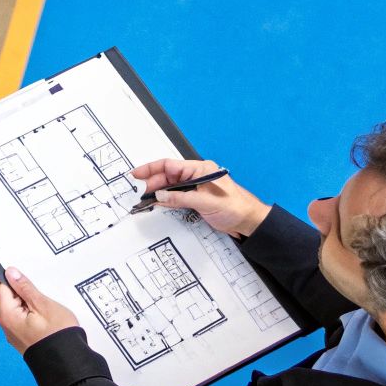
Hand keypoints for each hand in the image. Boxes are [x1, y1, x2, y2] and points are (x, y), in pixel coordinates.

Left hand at [0, 268, 79, 353]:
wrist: (67, 362)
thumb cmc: (58, 335)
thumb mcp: (42, 304)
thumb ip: (25, 287)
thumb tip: (10, 273)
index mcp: (7, 315)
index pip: (1, 286)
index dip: (10, 276)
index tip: (16, 267)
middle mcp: (6, 325)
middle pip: (6, 297)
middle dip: (18, 288)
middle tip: (34, 285)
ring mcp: (14, 333)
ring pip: (15, 308)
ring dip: (25, 300)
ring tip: (42, 300)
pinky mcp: (22, 338)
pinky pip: (21, 318)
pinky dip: (29, 312)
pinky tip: (41, 312)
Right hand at [131, 158, 269, 236]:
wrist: (248, 220)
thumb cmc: (236, 206)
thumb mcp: (206, 202)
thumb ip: (181, 198)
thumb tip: (161, 195)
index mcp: (200, 169)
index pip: (171, 165)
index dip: (152, 168)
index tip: (137, 174)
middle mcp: (197, 176)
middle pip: (168, 176)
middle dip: (153, 183)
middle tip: (141, 192)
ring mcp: (196, 188)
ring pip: (171, 187)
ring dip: (159, 192)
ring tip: (145, 199)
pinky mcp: (196, 199)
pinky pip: (177, 197)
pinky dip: (166, 200)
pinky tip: (158, 203)